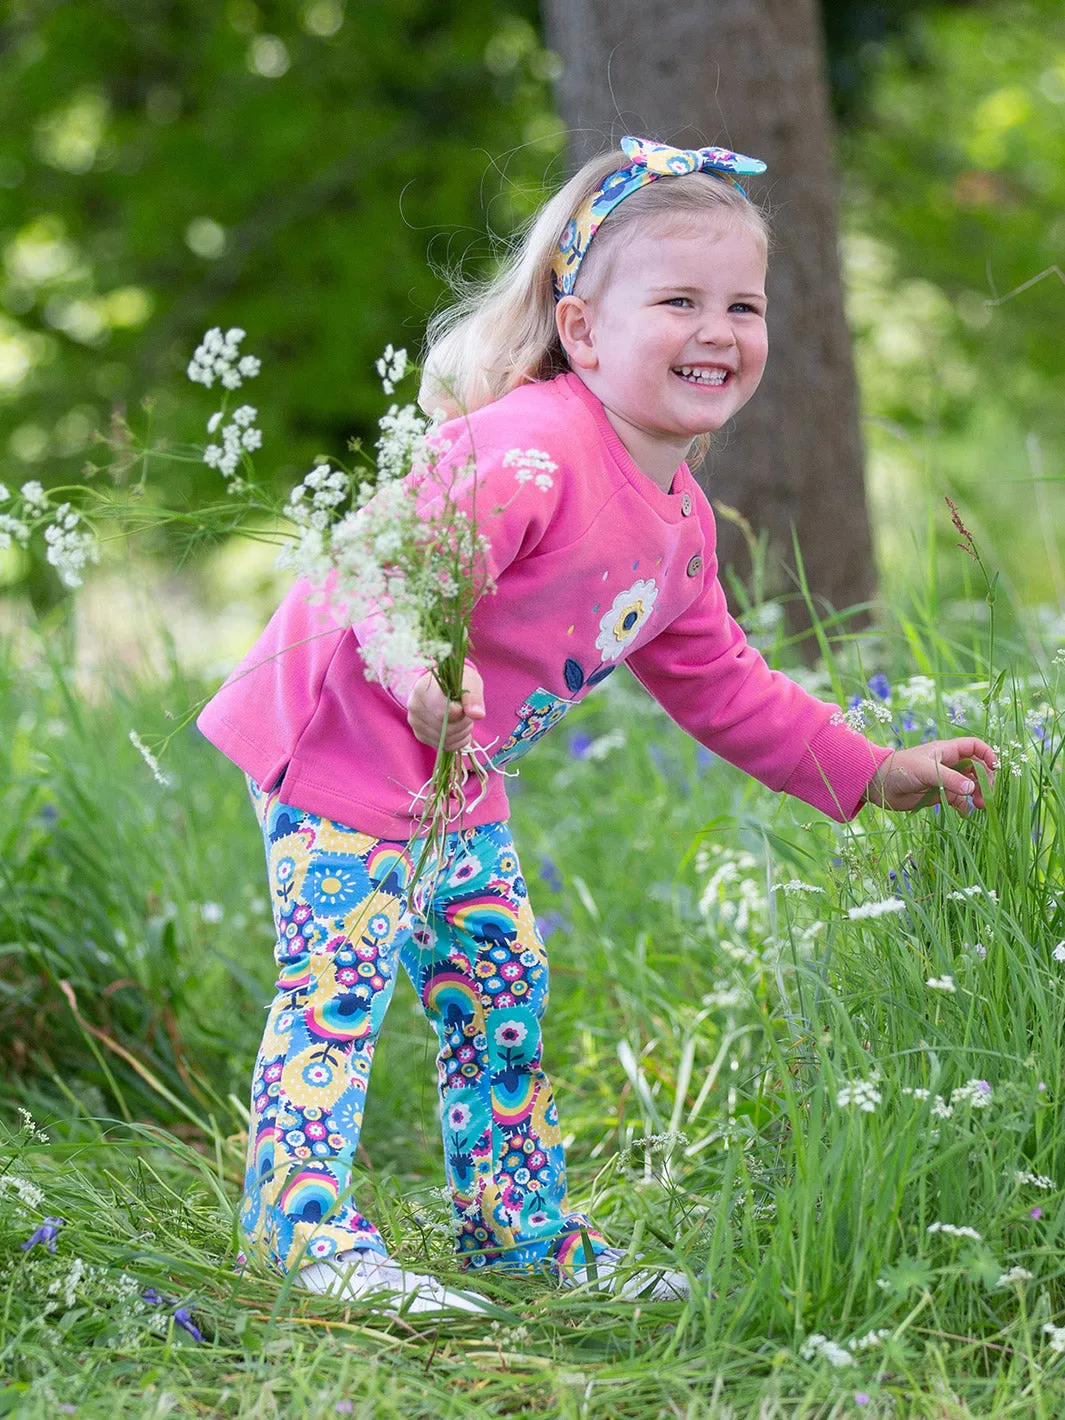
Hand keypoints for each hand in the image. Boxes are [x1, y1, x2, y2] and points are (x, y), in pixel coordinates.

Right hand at [407, 660, 485, 752]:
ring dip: (462, 732)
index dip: (461, 713)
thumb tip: (478, 715)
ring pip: (446, 740)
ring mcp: (416, 723)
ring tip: (462, 718)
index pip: (444, 712)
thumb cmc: (457, 682)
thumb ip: (473, 698)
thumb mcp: (469, 682)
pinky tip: (458, 728)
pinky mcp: (420, 735)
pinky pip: (445, 746)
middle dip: (464, 723)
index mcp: (424, 690)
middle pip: (447, 729)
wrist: (443, 686)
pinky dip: (457, 740)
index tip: (465, 706)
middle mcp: (415, 708)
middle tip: (467, 712)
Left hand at [862, 737, 996, 815]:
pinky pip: (958, 800)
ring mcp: (945, 780)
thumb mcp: (927, 771)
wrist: (879, 785)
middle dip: (984, 781)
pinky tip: (967, 814)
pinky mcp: (938, 795)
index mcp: (947, 751)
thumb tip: (972, 789)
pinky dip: (965, 806)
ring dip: (977, 795)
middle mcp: (949, 764)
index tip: (995, 768)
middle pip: (977, 769)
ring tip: (980, 806)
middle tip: (985, 797)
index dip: (987, 754)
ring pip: (970, 785)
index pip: (974, 747)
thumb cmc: (901, 769)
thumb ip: (949, 780)